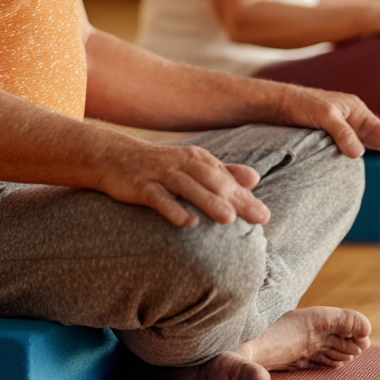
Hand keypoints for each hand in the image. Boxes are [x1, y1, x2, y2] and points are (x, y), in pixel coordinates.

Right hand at [96, 137, 270, 228]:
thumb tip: (255, 178)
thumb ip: (223, 172)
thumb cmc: (159, 165)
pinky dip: (173, 209)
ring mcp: (161, 174)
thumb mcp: (191, 164)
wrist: (114, 156)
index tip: (265, 216)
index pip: (226, 179)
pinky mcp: (141, 186)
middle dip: (236, 199)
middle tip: (258, 219)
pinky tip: (187, 223)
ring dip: (209, 202)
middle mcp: (182, 164)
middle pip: (213, 181)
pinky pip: (159, 197)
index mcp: (197, 159)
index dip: (246, 197)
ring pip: (188, 187)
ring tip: (229, 220)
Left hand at [274, 83, 379, 160]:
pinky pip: (349, 147)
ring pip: (365, 143)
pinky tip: (360, 164)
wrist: (278, 105)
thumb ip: (342, 133)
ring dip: (377, 151)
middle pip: (379, 136)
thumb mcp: (325, 116)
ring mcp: (342, 128)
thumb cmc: (302, 104)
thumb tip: (359, 154)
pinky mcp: (330, 137)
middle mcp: (352, 118)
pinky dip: (357, 155)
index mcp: (356, 110)